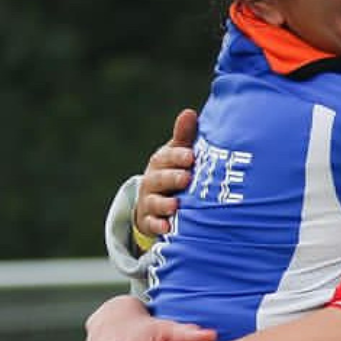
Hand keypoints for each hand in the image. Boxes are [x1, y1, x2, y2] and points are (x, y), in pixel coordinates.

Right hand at [135, 108, 198, 237]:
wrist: (155, 202)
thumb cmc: (175, 171)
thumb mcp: (179, 154)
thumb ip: (184, 136)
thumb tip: (189, 112)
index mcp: (162, 162)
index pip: (167, 156)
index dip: (178, 156)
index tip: (191, 156)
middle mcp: (153, 180)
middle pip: (160, 178)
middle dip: (172, 178)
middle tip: (186, 178)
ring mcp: (149, 201)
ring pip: (154, 202)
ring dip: (164, 204)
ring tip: (175, 206)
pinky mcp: (149, 221)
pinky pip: (151, 224)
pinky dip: (158, 226)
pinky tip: (167, 228)